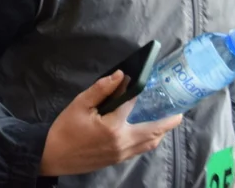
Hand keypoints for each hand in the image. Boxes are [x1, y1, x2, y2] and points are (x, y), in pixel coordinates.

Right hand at [38, 71, 181, 176]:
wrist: (54, 156)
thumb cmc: (65, 129)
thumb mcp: (79, 104)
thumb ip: (101, 89)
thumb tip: (120, 75)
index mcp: (113, 126)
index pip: (132, 102)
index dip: (137, 88)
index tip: (144, 78)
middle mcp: (123, 141)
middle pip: (153, 129)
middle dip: (168, 120)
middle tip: (180, 110)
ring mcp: (122, 153)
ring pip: (150, 143)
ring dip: (162, 131)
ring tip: (169, 120)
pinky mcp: (119, 159)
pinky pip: (141, 149)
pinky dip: (150, 140)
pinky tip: (151, 131)